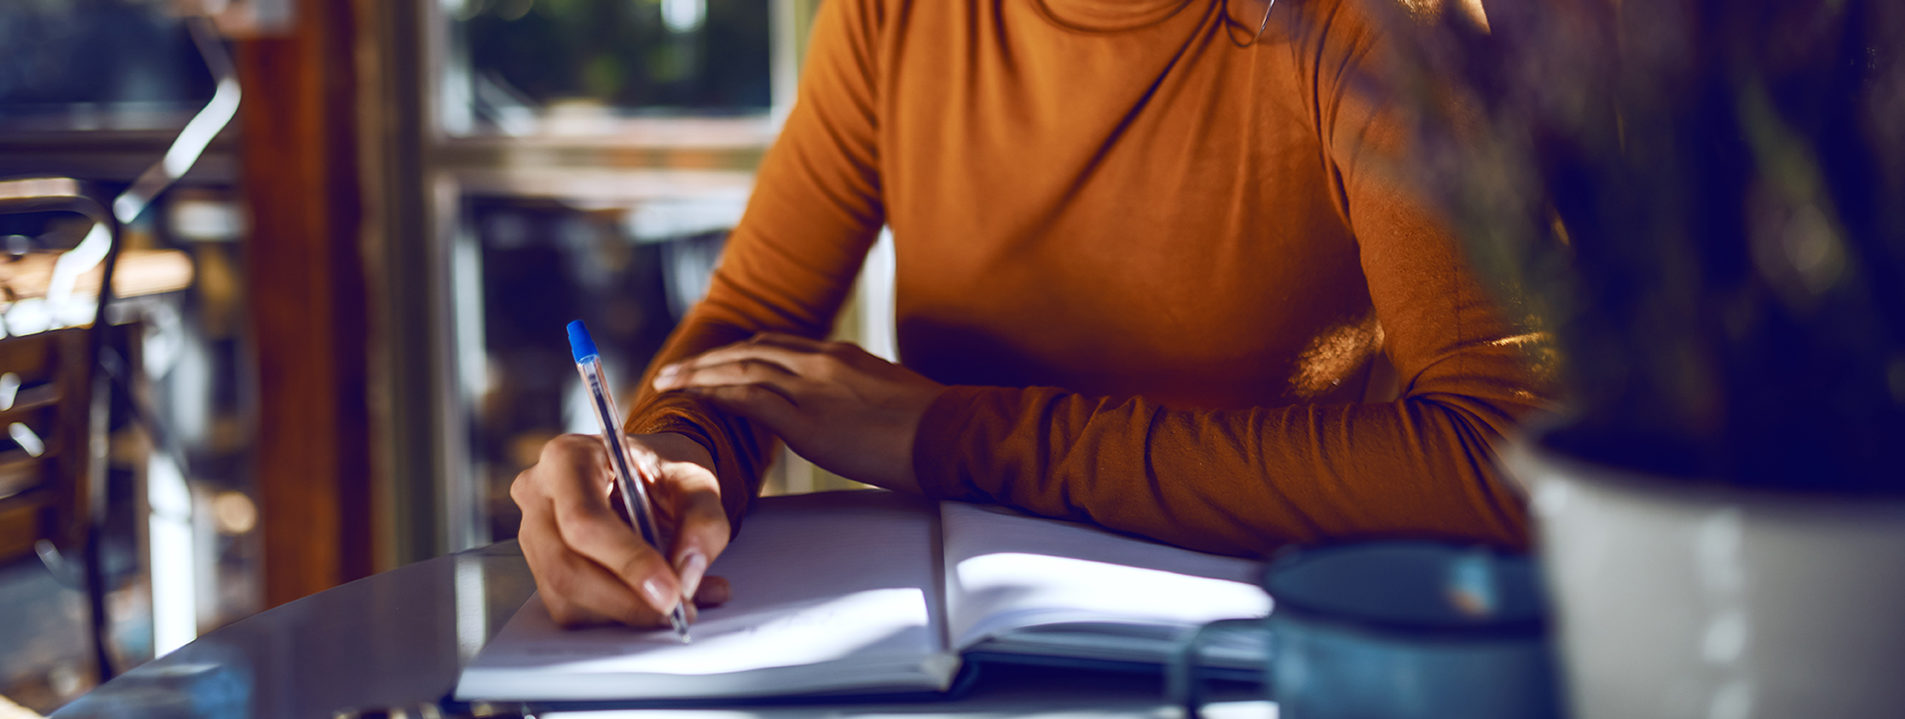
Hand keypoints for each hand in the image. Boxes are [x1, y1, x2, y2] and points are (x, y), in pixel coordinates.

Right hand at [511, 432, 732, 627]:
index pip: (584, 519)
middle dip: (627, 600)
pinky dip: (618, 616)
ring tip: (682, 604)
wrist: (647, 477)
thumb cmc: (662, 473)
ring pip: (566, 595)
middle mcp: (538, 494)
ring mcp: (533, 534)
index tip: (672, 592)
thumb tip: (686, 575)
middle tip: (680, 610)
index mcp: (568, 457)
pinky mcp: (540, 568)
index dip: (627, 562)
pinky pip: (571, 609)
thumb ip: (703, 521)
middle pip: (566, 566)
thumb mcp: (696, 481)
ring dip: (627, 612)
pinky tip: (653, 603)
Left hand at [651, 333, 943, 491]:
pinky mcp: (807, 419)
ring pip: (740, 370)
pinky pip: (748, 400)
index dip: (739, 353)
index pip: (777, 345)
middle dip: (708, 360)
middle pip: (750, 351)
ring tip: (670, 384)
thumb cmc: (931, 425)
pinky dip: (716, 396)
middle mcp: (821, 362)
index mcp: (841, 355)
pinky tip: (695, 400)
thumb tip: (845, 409)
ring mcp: (813, 387)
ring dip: (699, 375)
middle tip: (676, 371)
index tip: (715, 362)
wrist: (949, 434)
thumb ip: (857, 393)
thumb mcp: (889, 393)